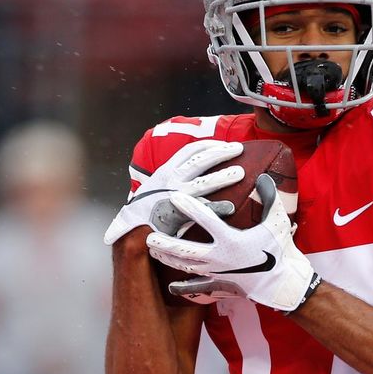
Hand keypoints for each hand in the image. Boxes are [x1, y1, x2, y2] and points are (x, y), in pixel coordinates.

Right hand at [103, 139, 244, 244]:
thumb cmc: (144, 210)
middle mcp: (171, 180)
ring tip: (240, 172)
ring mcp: (175, 196)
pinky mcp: (178, 214)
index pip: (189, 151)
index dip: (207, 145)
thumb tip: (189, 171)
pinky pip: (201, 209)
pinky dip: (217, 208)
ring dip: (223, 176)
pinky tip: (231, 207)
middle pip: (200, 160)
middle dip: (220, 153)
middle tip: (238, 149)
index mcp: (165, 171)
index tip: (223, 143)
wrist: (132, 230)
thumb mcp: (155, 186)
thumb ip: (172, 178)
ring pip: (203, 182)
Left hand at [146, 174, 320, 312]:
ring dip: (168, 257)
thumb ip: (269, 198)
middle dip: (165, 241)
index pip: (205, 220)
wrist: (282, 283)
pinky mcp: (219, 285)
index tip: (174, 196)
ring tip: (153, 249)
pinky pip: (197, 288)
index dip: (189, 207)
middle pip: (184, 250)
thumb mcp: (277, 222)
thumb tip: (263, 177)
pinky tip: (170, 285)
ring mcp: (216, 273)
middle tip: (149, 233)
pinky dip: (183, 287)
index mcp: (230, 240)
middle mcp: (219, 258)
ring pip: (185, 266)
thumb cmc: (280, 250)